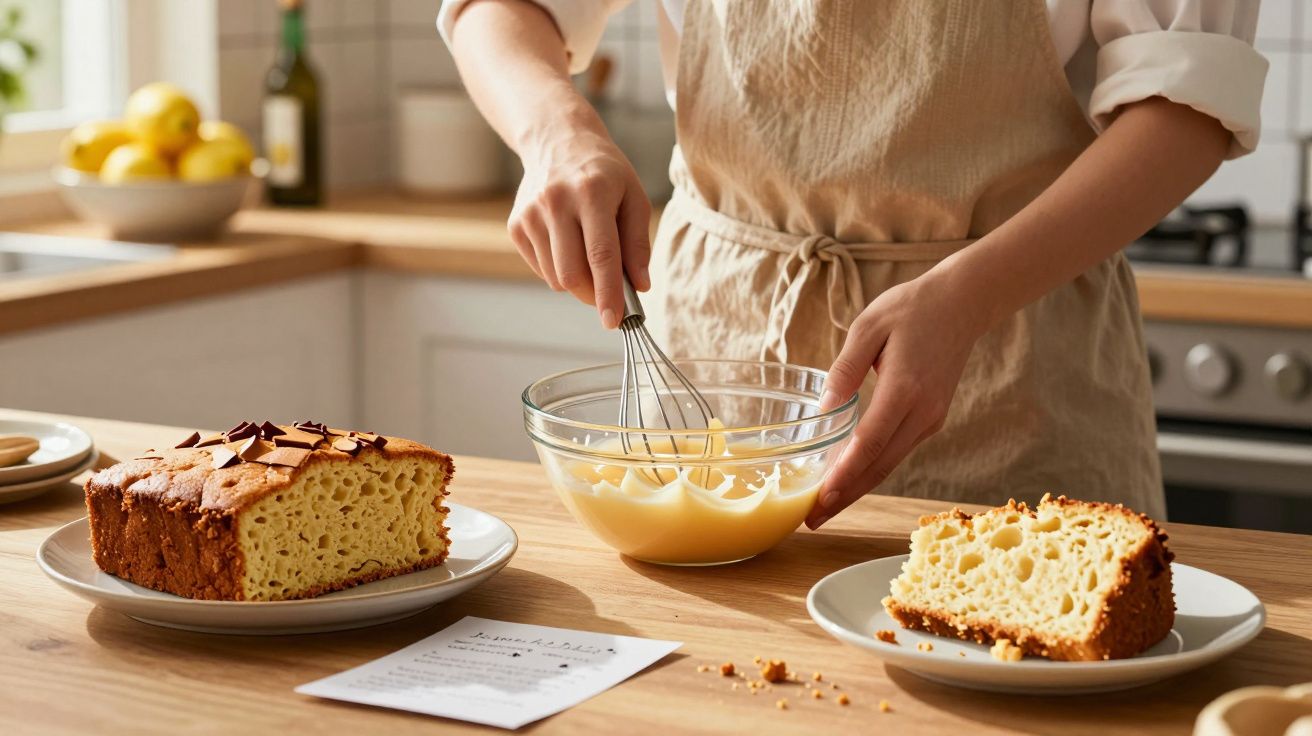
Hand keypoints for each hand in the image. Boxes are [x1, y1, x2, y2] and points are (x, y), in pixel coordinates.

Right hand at [508, 125, 651, 328]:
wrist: (558, 141)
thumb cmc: (604, 173)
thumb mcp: (633, 197)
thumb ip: (638, 243)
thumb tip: (640, 286)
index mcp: (592, 192)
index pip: (601, 255)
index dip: (608, 293)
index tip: (614, 321)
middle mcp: (556, 202)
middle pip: (572, 273)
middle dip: (594, 295)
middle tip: (609, 294)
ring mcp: (531, 214)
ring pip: (555, 277)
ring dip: (577, 281)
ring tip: (587, 254)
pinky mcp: (516, 225)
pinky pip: (540, 269)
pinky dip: (558, 269)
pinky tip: (567, 244)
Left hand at [806, 269, 990, 528]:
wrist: (963, 303)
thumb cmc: (911, 309)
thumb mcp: (868, 327)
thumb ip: (845, 369)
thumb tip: (824, 410)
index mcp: (905, 387)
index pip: (871, 442)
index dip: (845, 474)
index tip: (820, 499)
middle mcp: (922, 412)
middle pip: (880, 466)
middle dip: (845, 496)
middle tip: (811, 522)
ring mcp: (930, 419)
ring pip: (890, 464)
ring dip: (857, 489)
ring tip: (823, 510)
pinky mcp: (931, 420)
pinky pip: (897, 452)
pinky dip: (872, 470)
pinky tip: (848, 479)